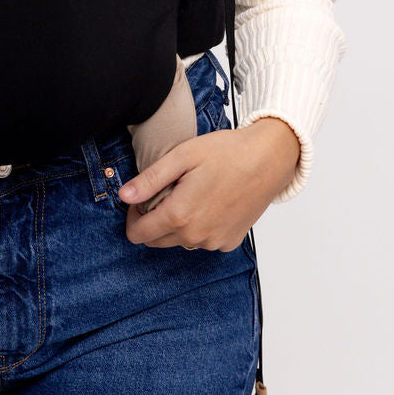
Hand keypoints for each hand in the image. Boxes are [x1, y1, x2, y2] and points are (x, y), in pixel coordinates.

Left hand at [117, 117, 301, 250]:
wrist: (269, 159)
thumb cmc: (227, 152)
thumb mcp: (182, 157)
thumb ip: (150, 180)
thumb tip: (124, 196)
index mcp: (180, 215)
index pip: (138, 234)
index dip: (133, 216)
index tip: (141, 199)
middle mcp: (196, 235)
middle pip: (156, 240)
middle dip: (153, 220)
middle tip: (168, 192)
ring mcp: (214, 241)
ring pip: (180, 241)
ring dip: (177, 224)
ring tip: (192, 193)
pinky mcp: (230, 242)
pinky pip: (203, 240)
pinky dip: (199, 226)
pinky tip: (210, 202)